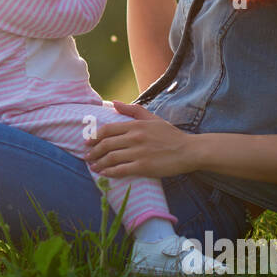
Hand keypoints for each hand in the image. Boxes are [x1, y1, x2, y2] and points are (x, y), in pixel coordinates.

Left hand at [84, 102, 200, 177]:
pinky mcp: (144, 167)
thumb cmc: (170, 135)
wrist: (189, 150)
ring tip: (93, 167)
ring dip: (99, 163)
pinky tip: (104, 174)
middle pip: (106, 144)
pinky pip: (121, 170)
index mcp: (136, 125)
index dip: (94, 136)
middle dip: (93, 152)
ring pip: (111, 158)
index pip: (107, 129)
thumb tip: (112, 102)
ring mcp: (139, 152)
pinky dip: (110, 172)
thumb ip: (132, 110)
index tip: (87, 142)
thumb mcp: (152, 118)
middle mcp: (135, 138)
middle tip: (87, 157)